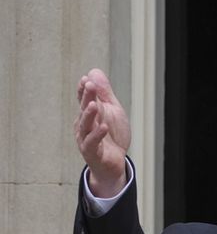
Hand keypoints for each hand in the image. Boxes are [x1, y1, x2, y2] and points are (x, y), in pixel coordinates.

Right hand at [74, 69, 130, 197]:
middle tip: (89, 85)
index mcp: (89, 114)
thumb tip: (94, 71)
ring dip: (89, 115)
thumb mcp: (112, 110)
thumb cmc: (111, 135)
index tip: (86, 79)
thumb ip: (104, 93)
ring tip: (94, 104)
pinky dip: (97, 135)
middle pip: (84, 109)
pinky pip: (92, 143)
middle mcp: (84, 125)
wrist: (114, 162)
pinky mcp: (92, 152)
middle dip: (86, 97)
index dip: (84, 90)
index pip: (84, 99)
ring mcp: (86, 139)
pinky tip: (103, 127)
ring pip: (86, 126)